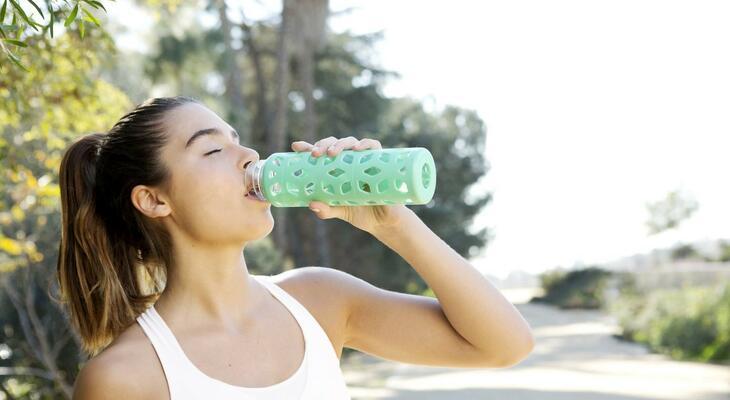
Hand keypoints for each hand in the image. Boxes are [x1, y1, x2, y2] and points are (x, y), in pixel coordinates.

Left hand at [291, 136, 410, 233]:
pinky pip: (374, 147)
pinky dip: (366, 144)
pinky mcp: (380, 162)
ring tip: (332, 152)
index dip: (308, 147)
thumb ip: (326, 210)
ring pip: (351, 142)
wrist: (385, 222)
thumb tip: (311, 205)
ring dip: (340, 143)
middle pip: (334, 144)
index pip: (321, 154)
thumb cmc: (361, 213)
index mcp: (337, 171)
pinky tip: (357, 148)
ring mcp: (365, 161)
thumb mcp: (341, 211)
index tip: (296, 147)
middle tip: (316, 154)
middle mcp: (349, 162)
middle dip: (323, 145)